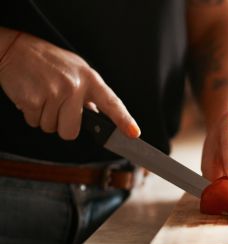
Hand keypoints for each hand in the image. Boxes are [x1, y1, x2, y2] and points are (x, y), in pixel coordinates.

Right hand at [0, 29, 139, 139]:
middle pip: (72, 131)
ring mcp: (54, 93)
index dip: (124, 120)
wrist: (15, 49)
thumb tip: (97, 116)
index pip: (112, 103)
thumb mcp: (77, 71)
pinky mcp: (32, 99)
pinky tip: (32, 95)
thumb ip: (89, 94)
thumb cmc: (49, 62)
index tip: (133, 133)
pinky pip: (34, 122)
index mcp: (90, 80)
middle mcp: (74, 87)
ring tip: (42, 95)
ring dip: (45, 117)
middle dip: (62, 125)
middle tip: (56, 105)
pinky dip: (31, 114)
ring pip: (51, 128)